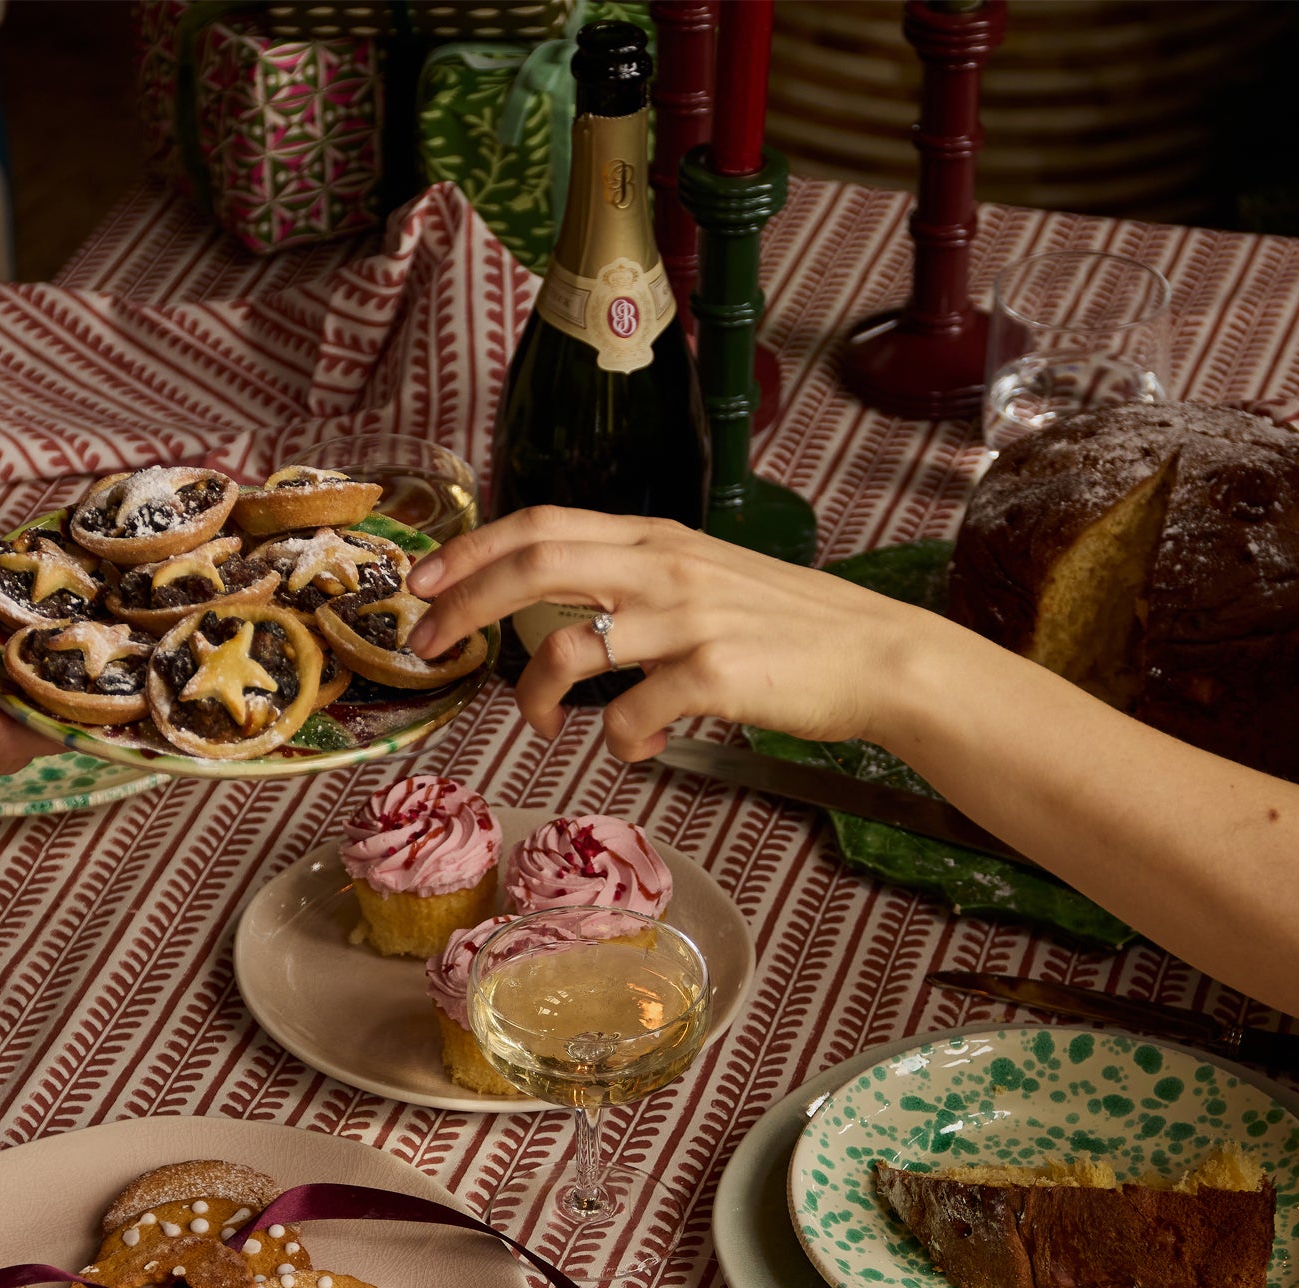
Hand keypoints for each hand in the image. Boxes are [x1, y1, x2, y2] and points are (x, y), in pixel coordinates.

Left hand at [405, 509, 931, 759]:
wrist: (877, 655)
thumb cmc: (791, 628)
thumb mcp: (707, 579)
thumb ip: (640, 582)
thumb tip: (574, 616)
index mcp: (656, 539)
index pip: (541, 525)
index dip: (470, 551)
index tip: (421, 582)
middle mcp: (664, 568)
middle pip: (533, 567)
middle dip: (464, 606)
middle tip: (426, 645)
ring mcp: (687, 620)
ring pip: (568, 650)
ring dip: (535, 697)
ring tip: (540, 725)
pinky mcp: (712, 675)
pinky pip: (630, 717)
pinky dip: (619, 744)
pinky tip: (637, 750)